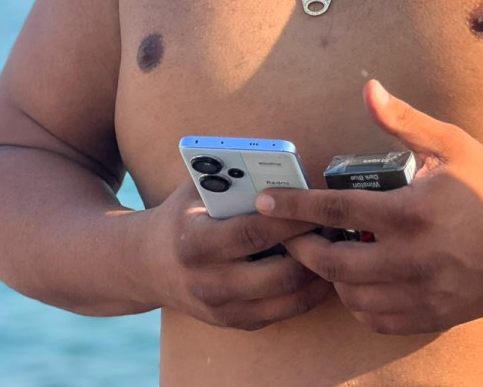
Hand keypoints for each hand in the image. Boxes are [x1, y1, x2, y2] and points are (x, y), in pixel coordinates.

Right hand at [144, 177, 332, 329]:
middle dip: (313, 248)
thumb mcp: (196, 189)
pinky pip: (284, 312)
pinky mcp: (236, 323)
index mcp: (197, 244)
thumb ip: (231, 176)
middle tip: (336, 225)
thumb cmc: (181, 216)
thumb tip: (280, 160)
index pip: (254, 233)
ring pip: (287, 298)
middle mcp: (209, 284)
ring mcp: (223, 310)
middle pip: (279, 274)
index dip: (290, 219)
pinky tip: (321, 267)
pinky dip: (309, 291)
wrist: (146, 266)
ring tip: (334, 244)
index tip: (317, 203)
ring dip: (318, 272)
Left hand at [256, 80, 482, 334]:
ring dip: (331, 276)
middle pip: (334, 263)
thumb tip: (368, 88)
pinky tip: (360, 281)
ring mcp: (420, 293)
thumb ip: (403, 120)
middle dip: (303, 248)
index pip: (336, 212)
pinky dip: (359, 302)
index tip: (265, 202)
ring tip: (329, 254)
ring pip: (353, 295)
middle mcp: (410, 259)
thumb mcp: (450, 143)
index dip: (295, 207)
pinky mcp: (430, 316)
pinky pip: (377, 318)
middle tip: (292, 234)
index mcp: (410, 213)